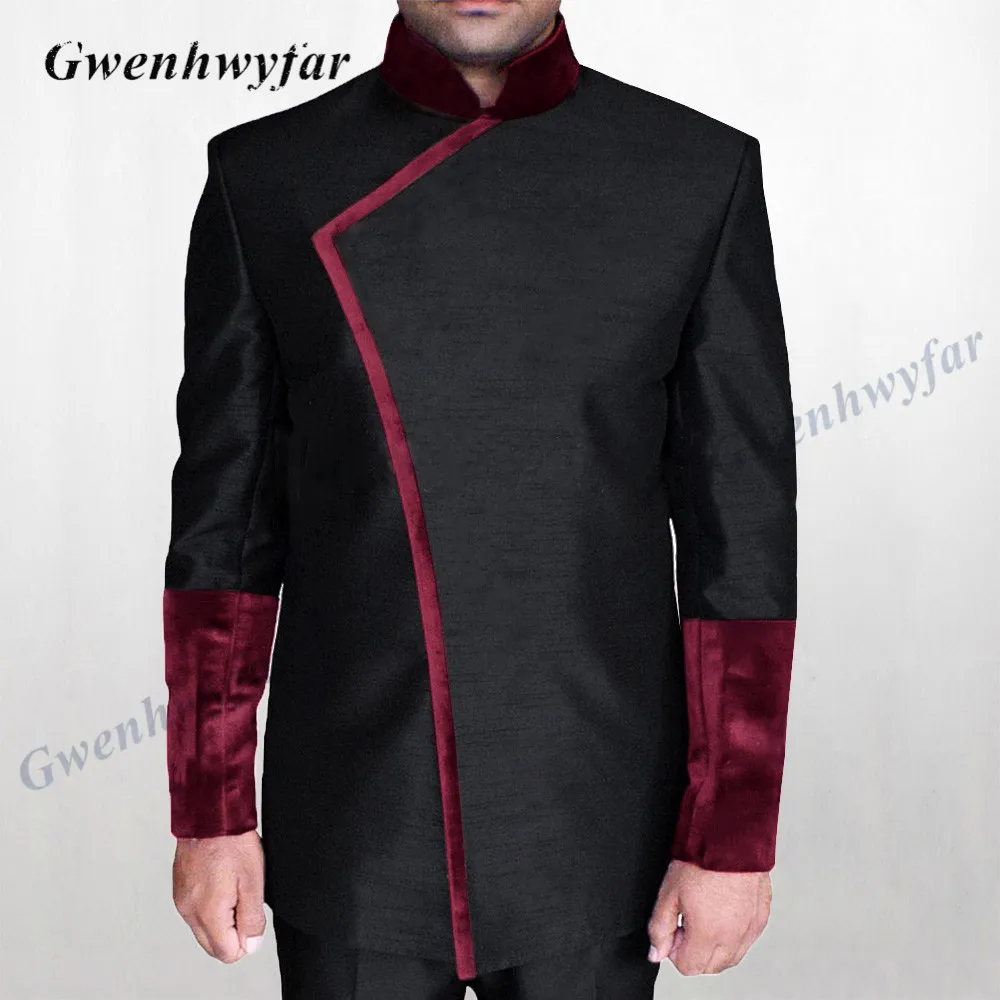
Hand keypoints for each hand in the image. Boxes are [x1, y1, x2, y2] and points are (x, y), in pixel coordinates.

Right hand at [172, 830, 266, 961]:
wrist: (210, 815)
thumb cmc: (232, 842)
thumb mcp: (253, 882)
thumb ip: (252, 919)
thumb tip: (250, 945)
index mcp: (208, 913)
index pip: (227, 953)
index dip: (245, 939)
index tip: (250, 914)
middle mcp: (189, 911)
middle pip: (213, 945)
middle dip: (232, 931)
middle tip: (243, 897)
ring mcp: (181, 901)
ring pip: (204, 929)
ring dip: (221, 917)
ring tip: (232, 885)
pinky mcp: (179, 890)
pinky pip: (195, 912)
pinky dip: (210, 905)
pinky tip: (220, 881)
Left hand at [646, 859, 770, 975]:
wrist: (730, 836)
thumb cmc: (700, 859)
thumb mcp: (669, 892)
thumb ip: (659, 928)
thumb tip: (657, 952)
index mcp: (708, 933)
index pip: (689, 967)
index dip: (675, 949)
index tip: (675, 926)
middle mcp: (733, 937)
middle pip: (710, 966)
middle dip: (695, 951)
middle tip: (688, 919)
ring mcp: (751, 929)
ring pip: (730, 958)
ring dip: (715, 947)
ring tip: (705, 914)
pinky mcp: (761, 918)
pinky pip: (746, 941)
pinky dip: (733, 936)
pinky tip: (722, 912)